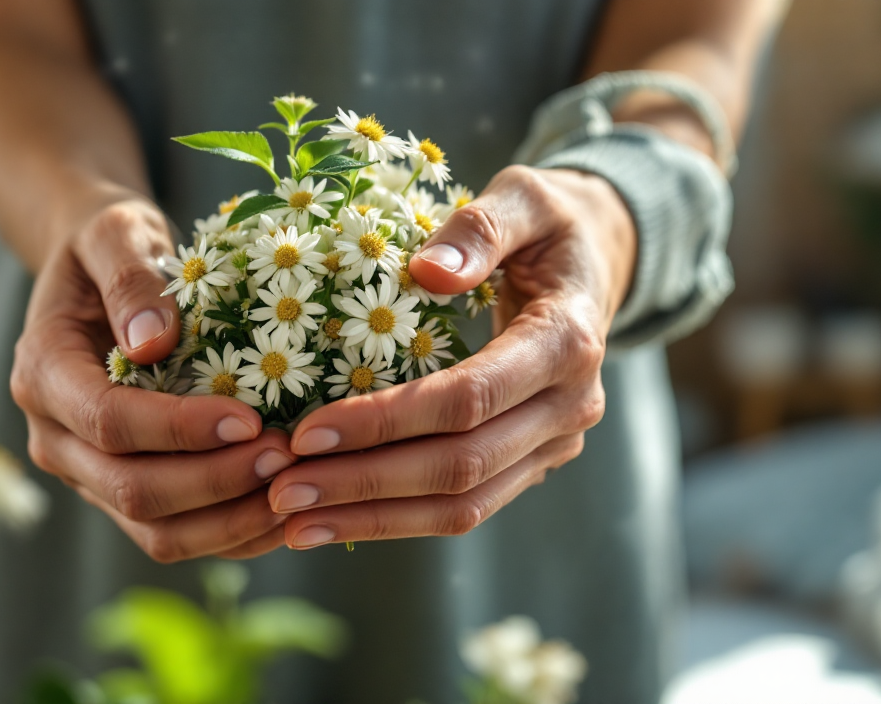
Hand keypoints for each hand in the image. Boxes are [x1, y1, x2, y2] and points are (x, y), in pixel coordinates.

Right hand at [11, 198, 295, 561]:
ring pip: (154, 532)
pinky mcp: (121, 495)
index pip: (108, 422)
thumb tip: (151, 343)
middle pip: (132, 491)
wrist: (96, 273)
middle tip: (288, 456)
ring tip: (297, 489)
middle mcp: (54, 437)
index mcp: (43, 373)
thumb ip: (129, 278)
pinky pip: (176, 536)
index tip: (249, 418)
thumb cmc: (110, 243)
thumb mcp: (116, 231)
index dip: (179, 430)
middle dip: (215, 482)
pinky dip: (232, 535)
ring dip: (229, 521)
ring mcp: (86, 475)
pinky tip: (287, 513)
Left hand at [267, 166, 636, 548]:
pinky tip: (331, 520)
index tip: (307, 431)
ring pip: (464, 504)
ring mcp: (555, 443)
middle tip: (282, 489)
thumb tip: (427, 271)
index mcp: (569, 340)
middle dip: (365, 483)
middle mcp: (571, 405)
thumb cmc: (547, 223)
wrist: (597, 262)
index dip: (386, 420)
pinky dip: (397, 519)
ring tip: (293, 524)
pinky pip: (465, 506)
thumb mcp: (524, 198)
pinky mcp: (532, 463)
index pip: (468, 397)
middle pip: (461, 466)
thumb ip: (480, 227)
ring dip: (375, 518)